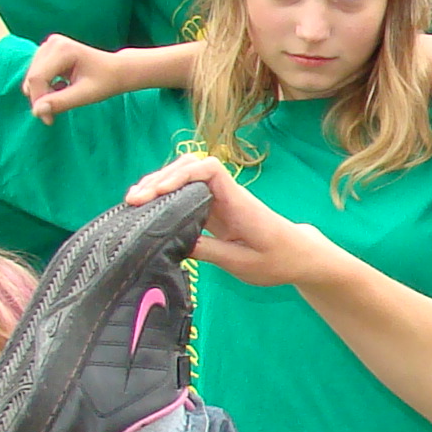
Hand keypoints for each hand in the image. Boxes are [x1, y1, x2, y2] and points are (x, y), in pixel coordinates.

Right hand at [20, 35, 133, 121]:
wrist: (117, 70)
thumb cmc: (106, 82)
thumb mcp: (85, 95)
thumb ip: (61, 102)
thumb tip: (36, 111)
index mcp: (62, 49)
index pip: (37, 78)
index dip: (38, 101)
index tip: (49, 120)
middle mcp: (52, 43)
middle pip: (32, 78)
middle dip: (41, 99)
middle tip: (53, 116)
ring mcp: (49, 45)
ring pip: (32, 78)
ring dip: (43, 94)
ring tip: (65, 96)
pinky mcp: (48, 51)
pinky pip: (37, 75)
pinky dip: (46, 87)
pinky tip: (63, 87)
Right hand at [122, 154, 318, 284]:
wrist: (298, 256)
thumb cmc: (277, 259)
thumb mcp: (242, 263)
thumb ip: (209, 251)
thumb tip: (174, 243)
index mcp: (238, 202)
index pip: (209, 170)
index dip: (181, 175)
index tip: (159, 191)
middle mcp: (227, 195)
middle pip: (190, 168)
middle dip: (160, 178)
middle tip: (133, 200)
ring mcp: (220, 201)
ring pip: (186, 179)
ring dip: (160, 185)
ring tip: (134, 201)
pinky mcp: (215, 210)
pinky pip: (188, 195)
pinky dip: (167, 198)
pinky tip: (150, 209)